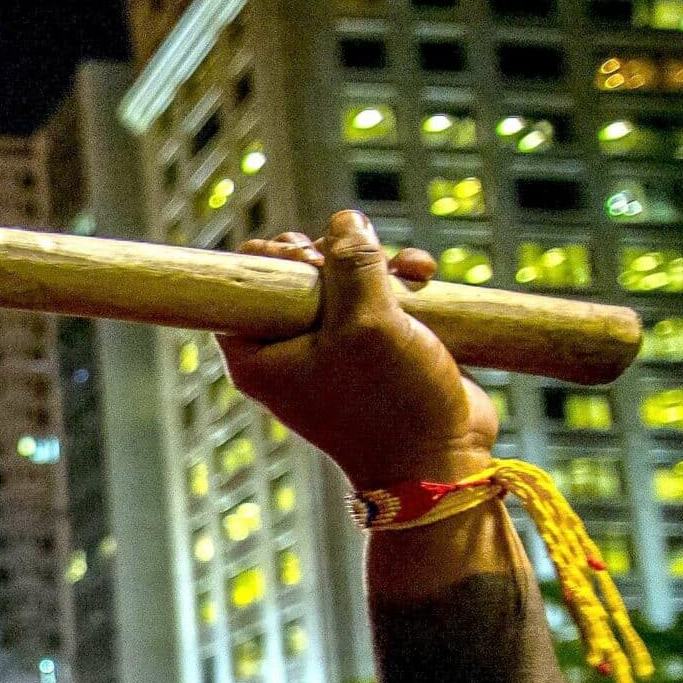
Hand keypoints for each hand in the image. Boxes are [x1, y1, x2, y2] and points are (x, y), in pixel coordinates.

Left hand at [216, 211, 496, 489]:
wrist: (442, 461)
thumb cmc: (391, 402)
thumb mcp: (368, 322)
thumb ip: (352, 263)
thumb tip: (345, 221)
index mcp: (258, 354)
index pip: (239, 282)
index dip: (273, 256)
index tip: (310, 260)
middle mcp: (288, 349)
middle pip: (293, 270)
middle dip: (331, 253)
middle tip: (354, 263)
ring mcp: (333, 347)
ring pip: (342, 276)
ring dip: (376, 260)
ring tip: (406, 270)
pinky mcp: (375, 346)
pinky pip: (378, 294)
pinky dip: (400, 279)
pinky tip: (423, 275)